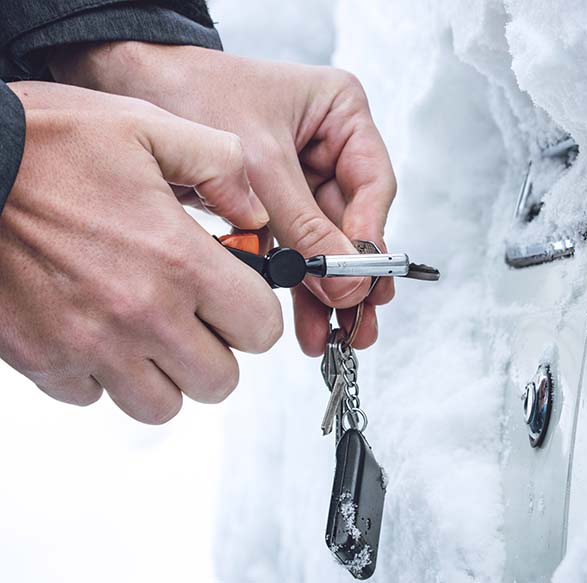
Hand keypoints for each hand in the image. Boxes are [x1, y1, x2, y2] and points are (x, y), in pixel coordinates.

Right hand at [0, 81, 281, 422]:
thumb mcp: (146, 125)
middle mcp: (141, 315)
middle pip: (219, 380)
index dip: (257, 313)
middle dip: (219, 350)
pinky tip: (96, 330)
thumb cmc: (44, 143)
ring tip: (151, 332)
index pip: (260, 328)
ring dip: (167, 374)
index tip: (240, 298)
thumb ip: (219, 164)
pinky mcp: (43, 362)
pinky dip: (104, 375)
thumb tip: (255, 212)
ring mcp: (90, 346)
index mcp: (178, 260)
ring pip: (162, 405)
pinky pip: (95, 397)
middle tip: (199, 317)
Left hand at [51, 43, 396, 355]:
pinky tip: (308, 321)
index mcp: (341, 114)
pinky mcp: (276, 204)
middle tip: (357, 324)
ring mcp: (303, 178)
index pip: (372, 184)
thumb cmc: (196, 93)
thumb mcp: (259, 162)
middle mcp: (329, 148)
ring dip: (327, 291)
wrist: (134, 86)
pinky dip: (297, 285)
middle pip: (352, 222)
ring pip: (325, 243)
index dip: (368, 236)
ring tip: (333, 336)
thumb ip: (304, 225)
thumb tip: (346, 281)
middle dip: (351, 277)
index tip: (358, 279)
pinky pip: (294, 250)